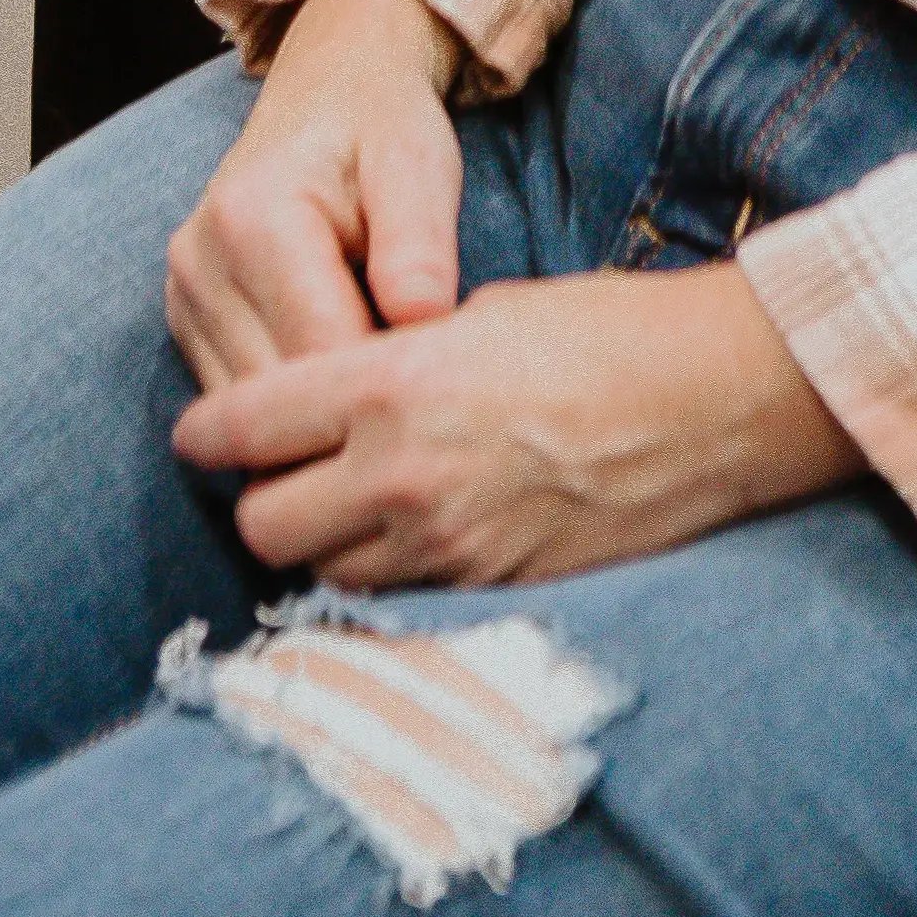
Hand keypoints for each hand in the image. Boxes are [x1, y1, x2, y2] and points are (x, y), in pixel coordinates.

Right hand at [164, 0, 463, 396]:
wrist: (328, 87)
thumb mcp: (418, 164)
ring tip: (380, 374)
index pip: (319, 352)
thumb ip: (417, 243)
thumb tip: (424, 322)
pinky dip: (288, 405)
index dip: (388, 380)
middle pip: (279, 392)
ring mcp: (182, 294)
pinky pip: (235, 398)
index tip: (441, 378)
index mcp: (254, 219)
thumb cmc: (382, 125)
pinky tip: (339, 369)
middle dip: (352, 404)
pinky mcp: (184, 319)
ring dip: (316, 412)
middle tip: (418, 387)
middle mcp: (200, 261)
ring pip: (250, 414)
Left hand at [172, 256, 859, 587]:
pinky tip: (402, 543)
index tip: (201, 432)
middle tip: (279, 468)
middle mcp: (399, 476)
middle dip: (261, 494)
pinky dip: (380, 578)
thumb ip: (395, 360)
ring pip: (321, 573)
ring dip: (318, 543)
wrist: (714, 403)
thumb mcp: (481, 314)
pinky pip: (393, 602)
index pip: (246, 426)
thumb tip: (344, 397)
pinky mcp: (487, 592)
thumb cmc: (605, 332)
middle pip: (264, 520)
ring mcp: (444, 548)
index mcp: (390, 386)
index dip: (210, 431)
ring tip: (342, 507)